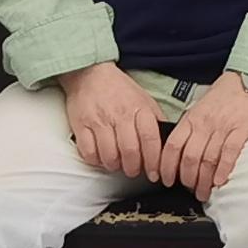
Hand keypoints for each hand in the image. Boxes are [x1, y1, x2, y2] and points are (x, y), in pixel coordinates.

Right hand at [60, 58, 170, 183]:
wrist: (90, 73)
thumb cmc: (119, 89)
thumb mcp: (144, 99)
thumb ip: (155, 120)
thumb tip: (168, 143)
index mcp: (138, 108)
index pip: (150, 139)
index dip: (154, 161)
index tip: (154, 173)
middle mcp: (119, 114)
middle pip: (130, 151)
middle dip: (133, 168)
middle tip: (133, 171)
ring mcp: (98, 120)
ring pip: (109, 155)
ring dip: (115, 166)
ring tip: (117, 164)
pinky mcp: (80, 125)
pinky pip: (88, 152)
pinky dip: (95, 160)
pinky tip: (100, 157)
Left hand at [158, 76, 247, 196]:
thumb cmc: (224, 95)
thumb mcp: (199, 107)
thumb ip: (189, 126)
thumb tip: (179, 150)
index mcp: (191, 118)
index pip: (172, 146)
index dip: (167, 166)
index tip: (166, 180)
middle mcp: (204, 124)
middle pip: (189, 158)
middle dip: (187, 179)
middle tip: (189, 190)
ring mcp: (223, 128)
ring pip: (208, 160)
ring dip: (204, 181)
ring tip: (204, 193)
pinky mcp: (241, 130)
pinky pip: (229, 154)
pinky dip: (223, 170)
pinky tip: (220, 181)